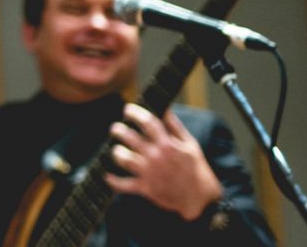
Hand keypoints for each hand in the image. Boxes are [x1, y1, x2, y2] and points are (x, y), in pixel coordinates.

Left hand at [103, 103, 223, 219]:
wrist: (200, 198)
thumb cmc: (196, 168)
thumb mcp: (190, 144)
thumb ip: (175, 126)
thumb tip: (164, 108)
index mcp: (168, 144)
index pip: (147, 122)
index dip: (134, 113)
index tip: (128, 109)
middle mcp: (156, 156)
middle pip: (129, 137)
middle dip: (118, 130)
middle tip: (116, 129)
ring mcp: (149, 173)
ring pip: (123, 158)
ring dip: (116, 152)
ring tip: (116, 150)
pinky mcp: (145, 188)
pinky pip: (123, 184)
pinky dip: (112, 181)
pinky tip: (106, 175)